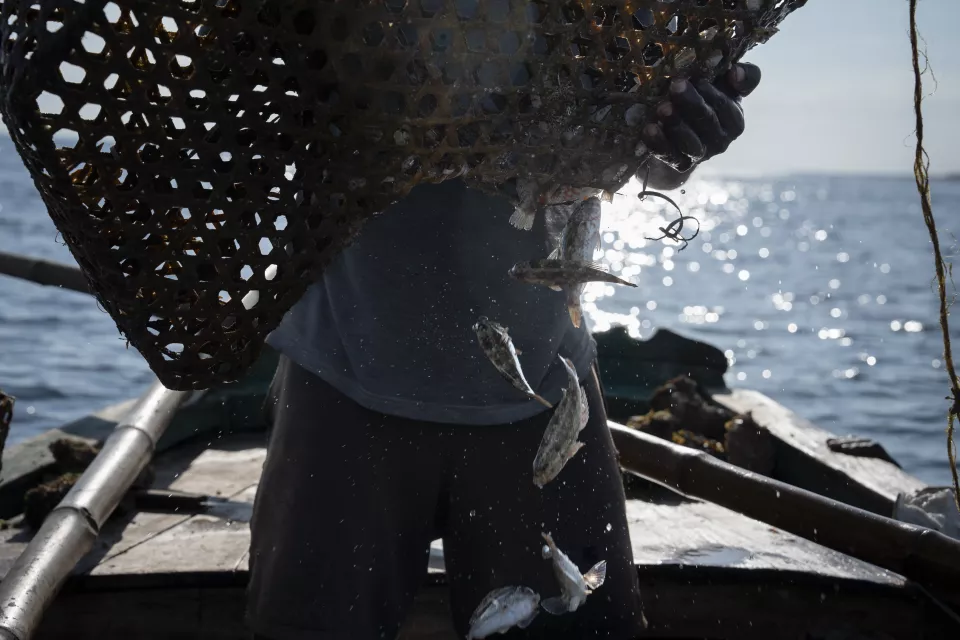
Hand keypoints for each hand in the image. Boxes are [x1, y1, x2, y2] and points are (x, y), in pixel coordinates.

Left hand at [640, 62, 761, 189]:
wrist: (680, 136)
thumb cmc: (705, 102)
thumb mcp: (725, 87)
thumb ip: (743, 76)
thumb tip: (735, 71)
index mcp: (734, 120)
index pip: (727, 106)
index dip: (714, 93)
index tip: (699, 79)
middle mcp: (720, 140)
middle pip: (708, 121)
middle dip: (692, 102)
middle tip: (676, 85)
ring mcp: (700, 154)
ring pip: (690, 141)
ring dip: (676, 123)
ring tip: (662, 108)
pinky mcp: (679, 164)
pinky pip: (669, 155)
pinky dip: (658, 142)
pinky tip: (649, 129)